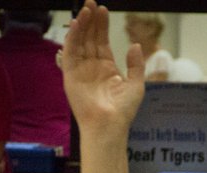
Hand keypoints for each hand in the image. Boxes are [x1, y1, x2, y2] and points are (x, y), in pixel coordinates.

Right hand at [62, 1, 145, 134]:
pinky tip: (76, 24)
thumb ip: (136, 64)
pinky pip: (70, 53)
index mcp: (106, 68)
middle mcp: (92, 68)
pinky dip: (72, 38)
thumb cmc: (123, 111)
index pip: (101, 41)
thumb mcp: (136, 84)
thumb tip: (135, 45)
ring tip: (85, 9)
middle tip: (91, 3)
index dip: (102, 26)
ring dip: (81, 25)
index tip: (103, 10)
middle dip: (90, 20)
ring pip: (79, 42)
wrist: (109, 126)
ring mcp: (80, 71)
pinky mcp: (70, 76)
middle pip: (89, 38)